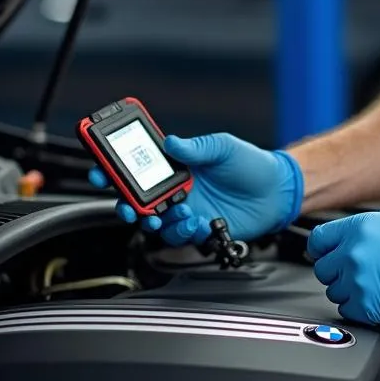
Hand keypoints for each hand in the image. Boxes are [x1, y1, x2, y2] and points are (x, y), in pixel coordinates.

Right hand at [89, 133, 302, 246]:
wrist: (278, 191)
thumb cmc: (251, 164)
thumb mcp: (223, 147)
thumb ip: (196, 148)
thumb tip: (171, 144)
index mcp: (177, 166)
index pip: (137, 168)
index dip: (114, 169)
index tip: (101, 170)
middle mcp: (176, 190)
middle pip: (137, 200)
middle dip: (127, 205)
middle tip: (131, 207)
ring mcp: (186, 211)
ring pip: (156, 223)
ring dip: (160, 221)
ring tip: (181, 211)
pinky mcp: (200, 228)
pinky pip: (180, 236)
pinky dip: (184, 231)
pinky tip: (198, 221)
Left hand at [308, 211, 379, 323]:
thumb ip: (369, 228)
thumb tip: (357, 234)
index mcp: (359, 228)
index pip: (318, 240)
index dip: (323, 250)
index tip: (327, 256)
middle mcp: (353, 252)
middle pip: (323, 269)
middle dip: (338, 273)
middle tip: (358, 274)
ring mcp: (356, 280)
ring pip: (334, 291)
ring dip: (349, 292)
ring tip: (374, 287)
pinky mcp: (365, 306)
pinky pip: (347, 310)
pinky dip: (358, 309)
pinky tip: (377, 300)